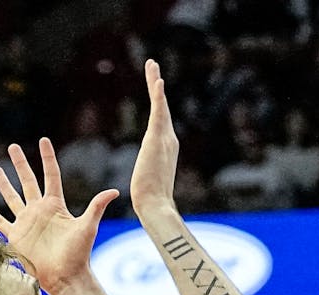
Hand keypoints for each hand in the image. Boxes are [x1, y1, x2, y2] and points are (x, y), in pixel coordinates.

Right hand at [0, 138, 118, 294]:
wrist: (65, 276)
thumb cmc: (79, 253)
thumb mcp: (87, 227)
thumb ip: (96, 207)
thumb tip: (114, 191)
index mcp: (55, 205)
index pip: (50, 175)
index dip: (47, 158)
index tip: (43, 141)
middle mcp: (39, 211)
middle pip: (27, 181)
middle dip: (20, 163)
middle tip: (13, 146)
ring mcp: (26, 223)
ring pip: (12, 198)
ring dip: (4, 184)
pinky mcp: (16, 237)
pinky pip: (1, 222)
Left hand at [130, 59, 178, 217]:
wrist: (156, 205)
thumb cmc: (151, 198)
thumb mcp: (150, 180)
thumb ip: (151, 174)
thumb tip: (149, 184)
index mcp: (166, 146)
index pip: (160, 118)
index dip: (158, 101)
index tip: (155, 85)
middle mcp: (169, 139)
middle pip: (161, 106)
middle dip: (156, 85)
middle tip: (151, 65)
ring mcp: (165, 138)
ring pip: (159, 104)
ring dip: (155, 83)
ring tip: (150, 64)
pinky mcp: (157, 139)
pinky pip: (158, 112)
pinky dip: (159, 96)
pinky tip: (158, 81)